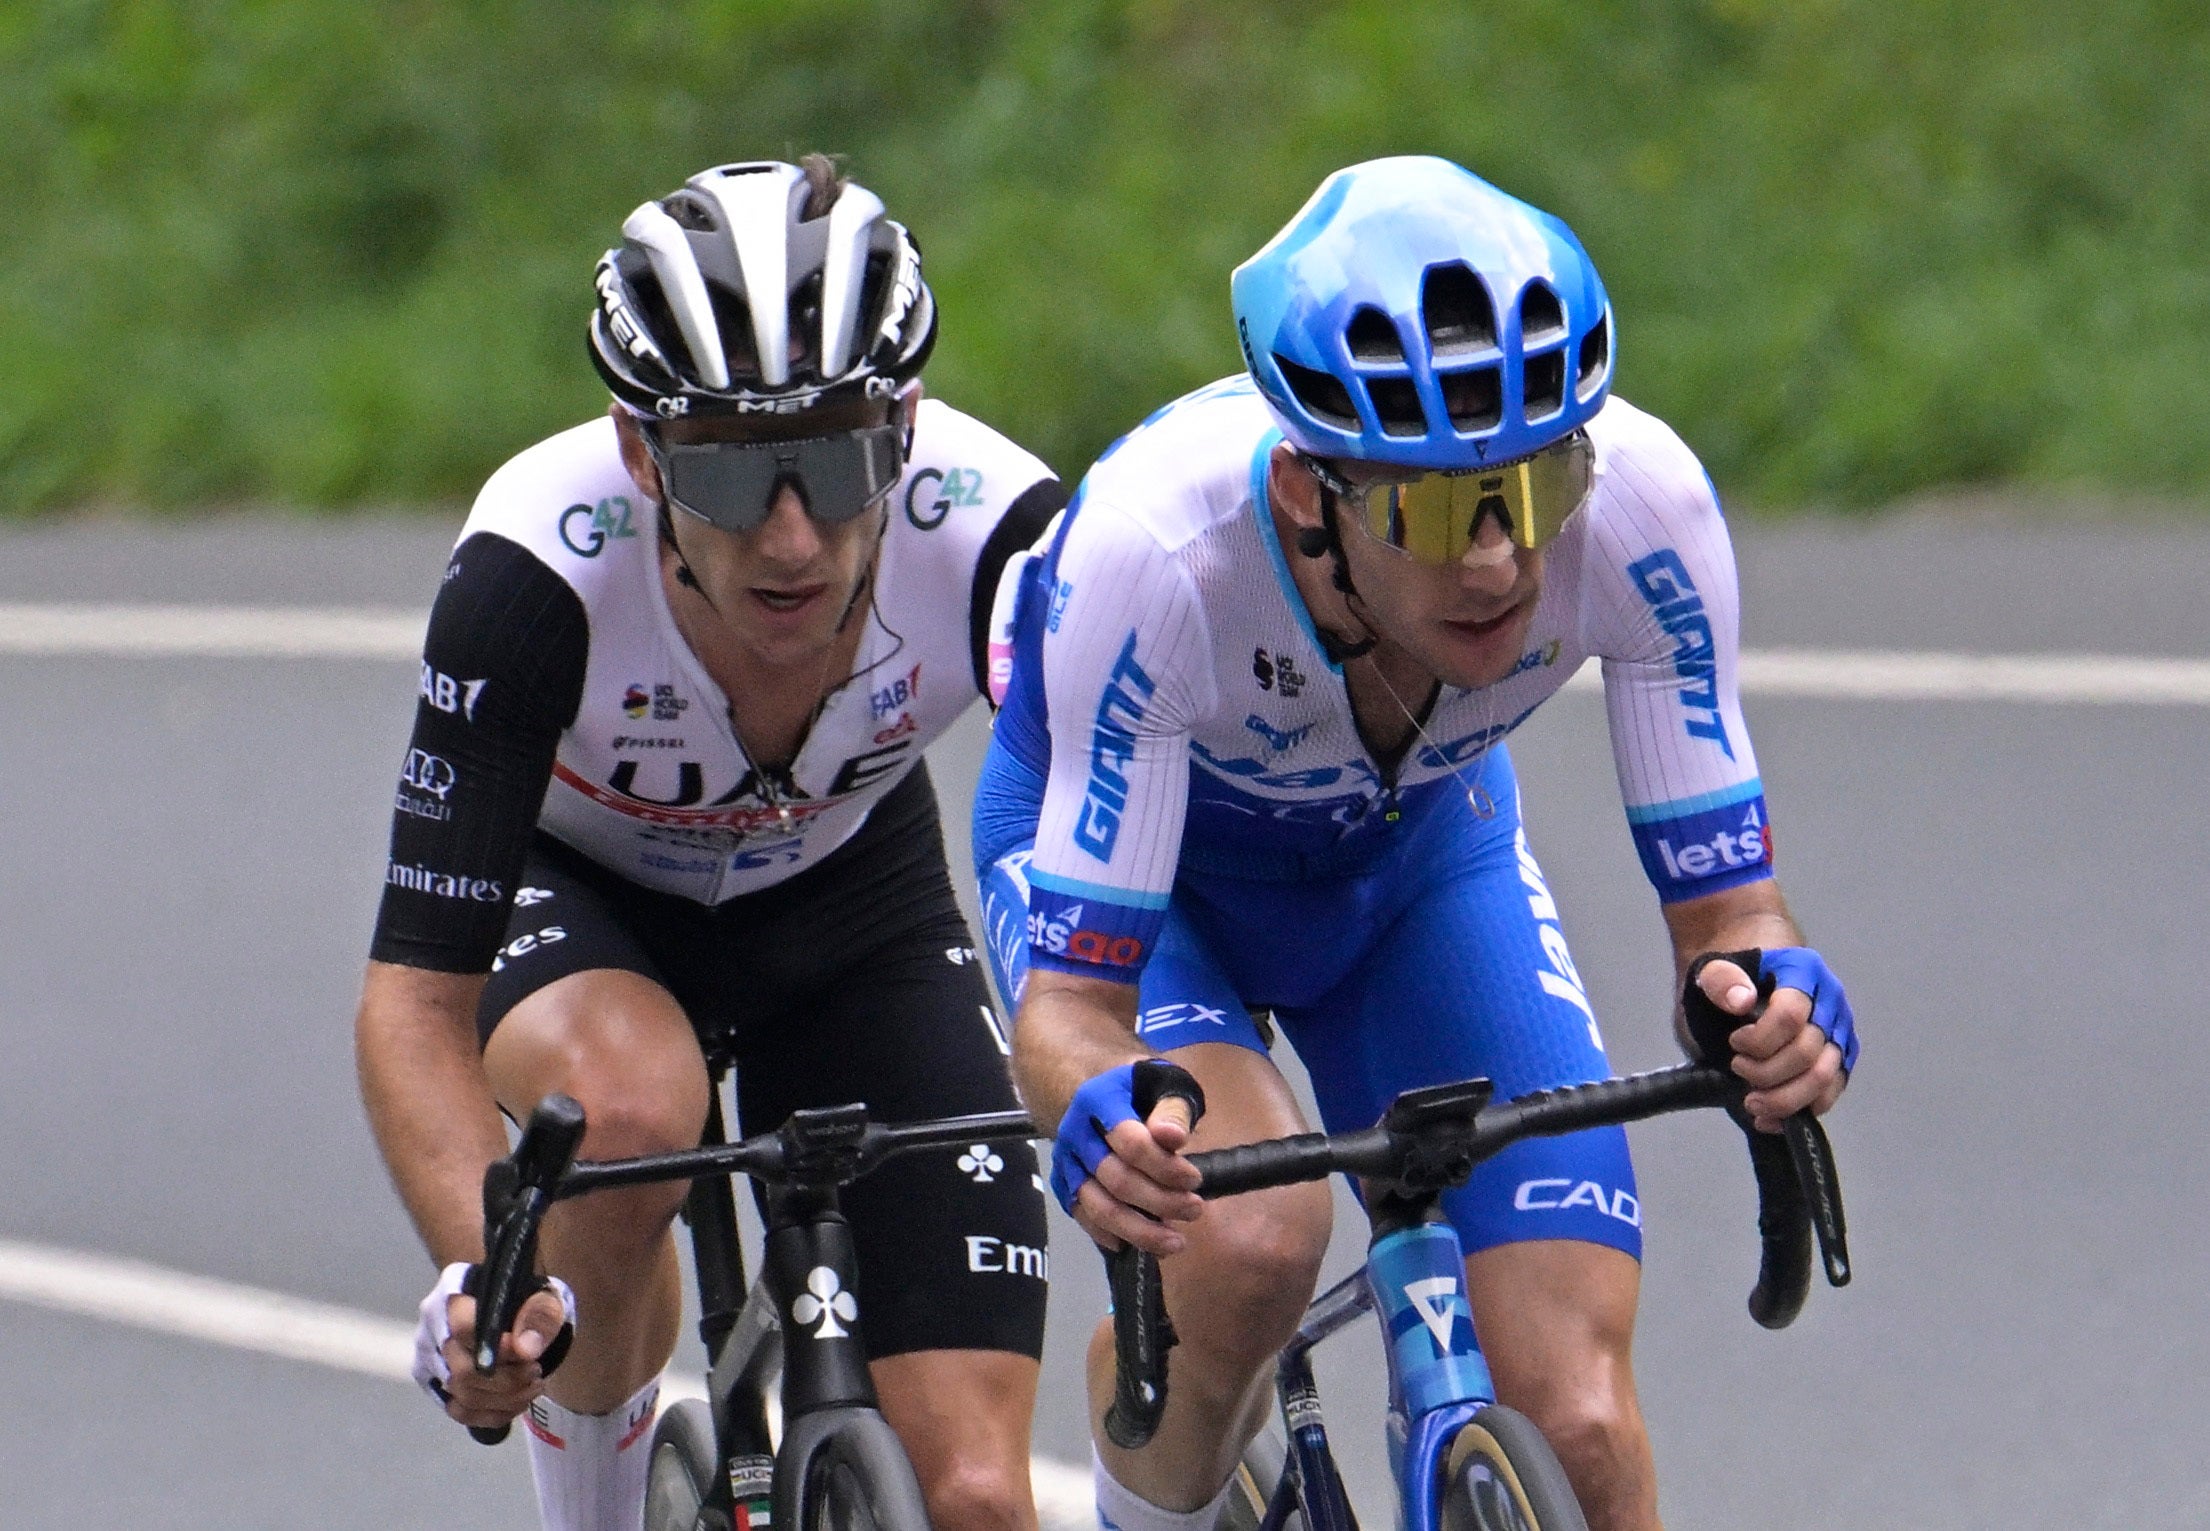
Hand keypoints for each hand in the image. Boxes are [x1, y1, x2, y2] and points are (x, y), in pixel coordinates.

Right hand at [412, 1263, 573, 1429]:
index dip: (499, 1350)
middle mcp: (431, 1327)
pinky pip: (459, 1411)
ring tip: (534, 1386)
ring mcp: (428, 1358)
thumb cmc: (524, 1296)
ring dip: (505, 1400)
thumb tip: (525, 1350)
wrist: (512, 1307)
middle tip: (536, 1373)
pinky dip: (492, 1414)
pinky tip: (516, 1403)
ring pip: (461, 1395)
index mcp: (453, 1292)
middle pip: (461, 1371)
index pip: (463, 1329)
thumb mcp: (543, 1295)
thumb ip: (539, 1315)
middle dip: (507, 1381)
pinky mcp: (433, 1384)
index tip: (529, 1356)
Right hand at [1050, 1060, 1205, 1256]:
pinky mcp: (1064, 1184)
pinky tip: (1140, 1245)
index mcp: (1100, 1099)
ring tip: (1176, 1243)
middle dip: (1160, 1201)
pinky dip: (1111, 1236)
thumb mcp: (1164, 1082)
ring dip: (1139, 1230)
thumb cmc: (1140, 1087)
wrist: (1097, 1089)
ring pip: (1098, 1206)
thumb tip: (1173, 1139)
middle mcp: (1075, 1132)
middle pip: (1116, 1179)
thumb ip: (1172, 1108)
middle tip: (1195, 1209)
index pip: (1131, 1142)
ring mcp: (1066, 1161)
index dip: (1165, 1167)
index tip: (1195, 1180)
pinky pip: (1083, 1218)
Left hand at [1693, 948, 1852, 1131]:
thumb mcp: (1712, 968)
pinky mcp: (1838, 1059)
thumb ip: (1720, 979)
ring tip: (1752, 1103)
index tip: (1734, 1042)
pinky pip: (1829, 1093)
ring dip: (1785, 1099)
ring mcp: (1838, 1032)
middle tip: (1736, 1070)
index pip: (1791, 1015)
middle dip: (1767, 1072)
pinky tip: (1768, 1119)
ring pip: (1825, 1077)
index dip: (1760, 1038)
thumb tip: (1742, 1000)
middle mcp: (1830, 1001)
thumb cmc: (1730, 976)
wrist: (1745, 977)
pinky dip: (1800, 1112)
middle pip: (1809, 1051)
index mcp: (1803, 971)